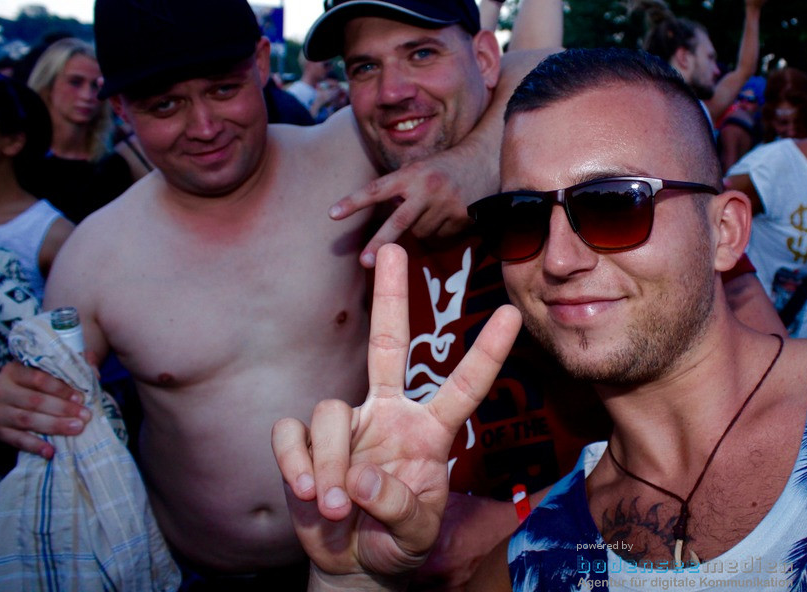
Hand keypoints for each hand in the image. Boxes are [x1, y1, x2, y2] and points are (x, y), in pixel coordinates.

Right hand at [0, 360, 91, 458]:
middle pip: (34, 401)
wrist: (3, 406)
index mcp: (12, 370)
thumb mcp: (45, 372)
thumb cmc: (32, 387)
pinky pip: (17, 440)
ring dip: (54, 426)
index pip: (39, 378)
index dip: (61, 389)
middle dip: (62, 409)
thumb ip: (70, 368)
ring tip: (76, 429)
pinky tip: (51, 451)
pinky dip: (35, 446)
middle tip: (85, 416)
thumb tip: (95, 373)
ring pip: (27, 420)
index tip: (81, 398)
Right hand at [271, 244, 521, 584]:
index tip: (513, 314)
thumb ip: (398, 506)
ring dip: (330, 464)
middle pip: (388, 343)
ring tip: (335, 509)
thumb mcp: (414, 532)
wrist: (352, 565)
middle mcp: (387, 414)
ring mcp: (347, 424)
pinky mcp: (305, 441)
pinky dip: (296, 465)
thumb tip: (358, 477)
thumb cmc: (396, 540)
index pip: (464, 385)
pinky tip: (305, 493)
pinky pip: (292, 433)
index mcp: (428, 430)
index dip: (487, 352)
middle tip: (394, 247)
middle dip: (390, 295)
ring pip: (331, 411)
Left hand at [331, 144, 496, 267]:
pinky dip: (438, 232)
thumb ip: (399, 188)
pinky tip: (448, 216)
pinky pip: (440, 237)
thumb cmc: (441, 166)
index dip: (354, 202)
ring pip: (420, 234)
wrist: (483, 160)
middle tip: (364, 262)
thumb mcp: (417, 168)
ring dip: (420, 228)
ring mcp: (446, 205)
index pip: (377, 189)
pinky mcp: (462, 219)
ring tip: (432, 210)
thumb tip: (382, 218)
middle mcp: (427, 189)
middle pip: (399, 222)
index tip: (332, 214)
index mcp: (411, 174)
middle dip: (380, 242)